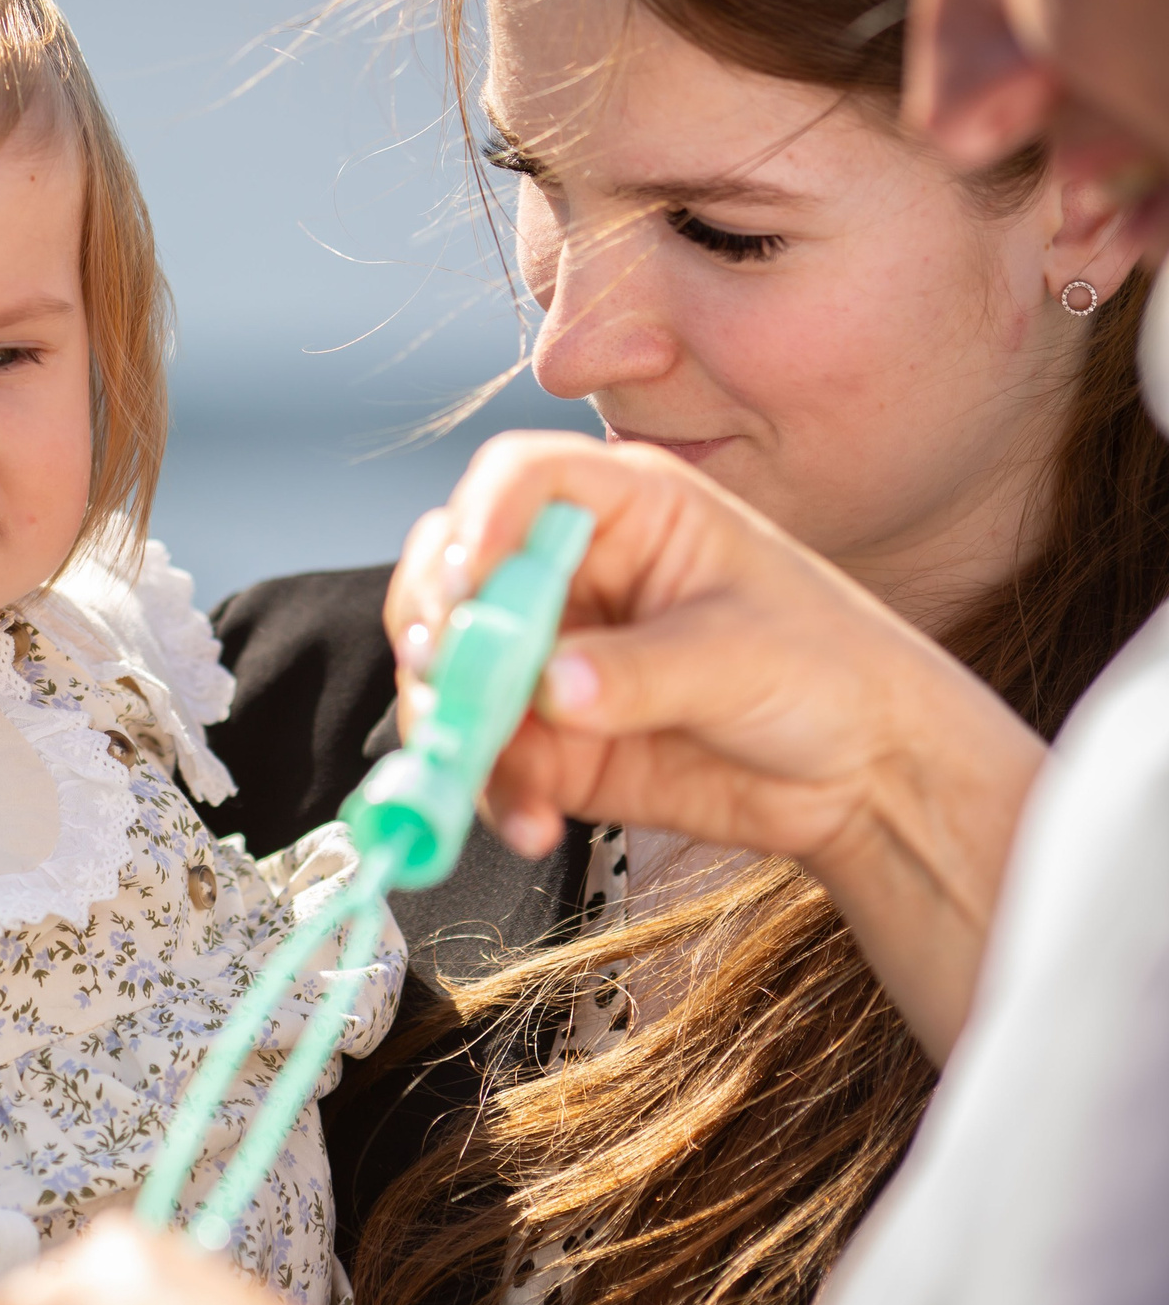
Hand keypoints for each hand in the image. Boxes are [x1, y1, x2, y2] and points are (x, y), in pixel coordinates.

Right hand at [385, 432, 1045, 1058]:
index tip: (466, 585)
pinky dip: (489, 793)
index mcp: (628, 513)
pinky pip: (485, 759)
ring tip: (484, 773)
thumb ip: (642, 671)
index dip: (480, 520)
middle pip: (454, 572)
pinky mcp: (549, 738)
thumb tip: (551, 687)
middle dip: (436, 628)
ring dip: (449, 724)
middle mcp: (572, 576)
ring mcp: (551, 658)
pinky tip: (528, 823)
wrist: (867, 777)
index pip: (523, 480)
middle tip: (444, 680)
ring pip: (451, 672)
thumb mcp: (744, 657)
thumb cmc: (832, 674)